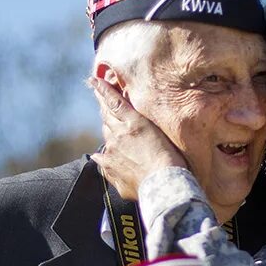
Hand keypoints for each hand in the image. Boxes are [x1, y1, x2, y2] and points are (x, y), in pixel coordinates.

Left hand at [91, 78, 188, 197]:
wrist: (164, 184)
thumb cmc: (172, 159)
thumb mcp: (162, 134)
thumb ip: (146, 125)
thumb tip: (134, 120)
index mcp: (133, 122)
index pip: (114, 102)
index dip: (103, 91)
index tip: (94, 81)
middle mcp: (119, 134)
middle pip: (107, 117)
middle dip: (104, 108)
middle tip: (102, 101)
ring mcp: (112, 152)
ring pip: (105, 136)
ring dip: (108, 131)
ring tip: (112, 130)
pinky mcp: (110, 168)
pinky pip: (101, 159)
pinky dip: (102, 156)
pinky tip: (100, 156)